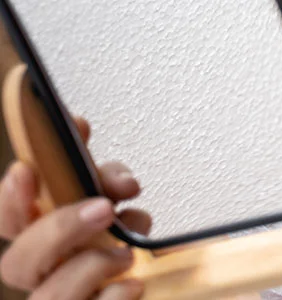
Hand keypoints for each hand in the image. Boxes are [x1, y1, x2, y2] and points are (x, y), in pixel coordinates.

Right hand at [0, 117, 149, 298]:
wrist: (141, 282)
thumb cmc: (113, 238)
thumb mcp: (104, 196)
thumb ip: (91, 168)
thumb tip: (77, 126)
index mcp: (36, 238)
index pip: (5, 220)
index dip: (8, 200)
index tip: (26, 171)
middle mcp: (41, 273)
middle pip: (19, 263)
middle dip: (59, 229)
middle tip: (103, 208)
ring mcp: (60, 299)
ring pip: (49, 299)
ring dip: (91, 267)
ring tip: (127, 252)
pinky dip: (113, 299)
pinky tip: (133, 284)